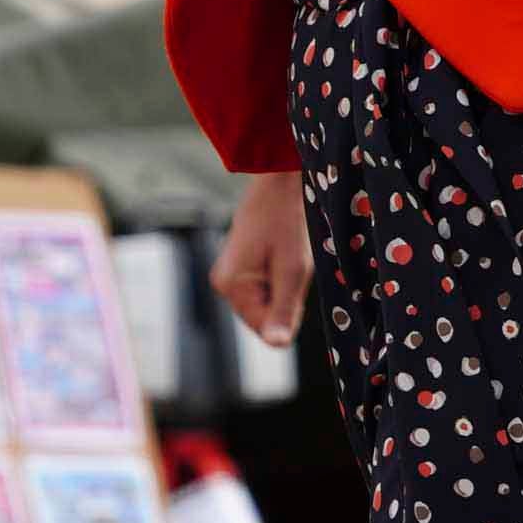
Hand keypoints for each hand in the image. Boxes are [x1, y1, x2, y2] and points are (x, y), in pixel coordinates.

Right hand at [209, 171, 311, 347]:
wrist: (281, 177)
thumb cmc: (287, 217)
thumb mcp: (292, 267)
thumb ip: (284, 308)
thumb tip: (277, 345)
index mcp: (230, 286)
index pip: (264, 327)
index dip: (288, 311)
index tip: (298, 280)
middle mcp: (224, 282)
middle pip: (264, 313)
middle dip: (286, 296)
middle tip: (295, 263)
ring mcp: (232, 271)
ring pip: (268, 298)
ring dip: (286, 283)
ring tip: (291, 253)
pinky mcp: (242, 262)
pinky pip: (267, 283)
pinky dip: (283, 272)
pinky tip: (286, 250)